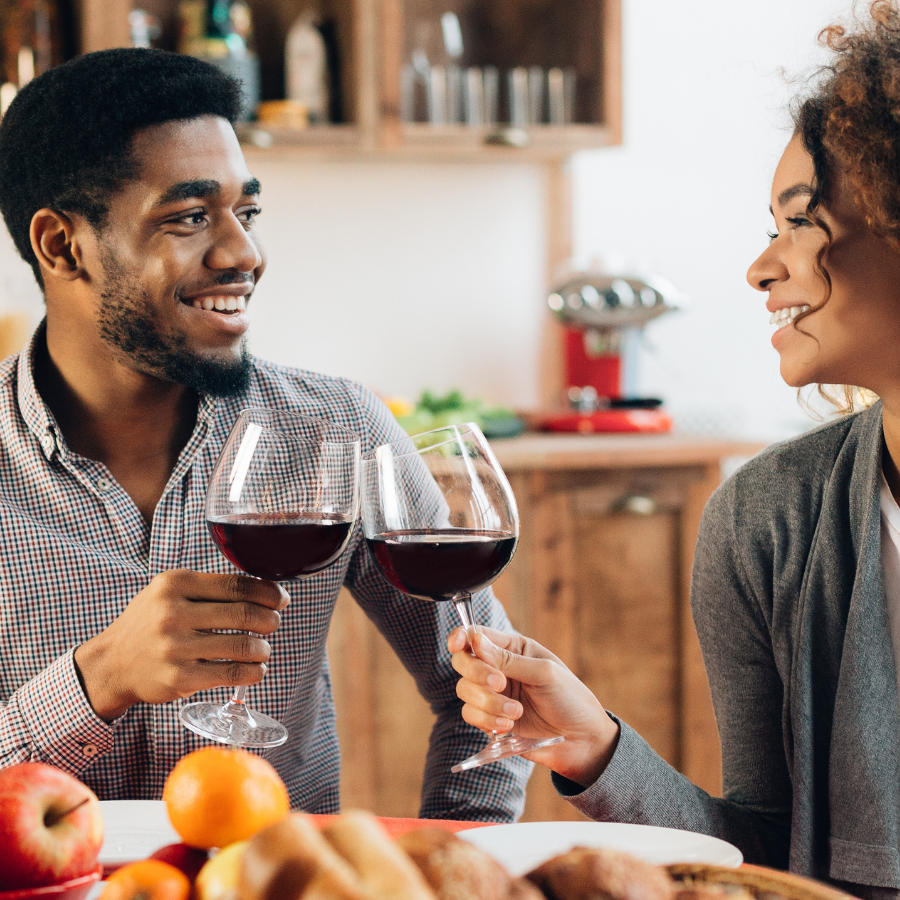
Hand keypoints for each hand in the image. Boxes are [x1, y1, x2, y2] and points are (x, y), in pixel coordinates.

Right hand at [73, 570, 289, 720]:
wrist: (111, 663)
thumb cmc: (150, 623)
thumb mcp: (170, 592)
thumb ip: (210, 587)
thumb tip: (265, 590)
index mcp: (175, 584)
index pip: (237, 585)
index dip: (268, 593)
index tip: (281, 599)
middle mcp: (174, 613)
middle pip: (244, 614)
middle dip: (269, 620)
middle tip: (274, 623)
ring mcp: (176, 647)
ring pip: (242, 645)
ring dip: (263, 648)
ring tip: (263, 649)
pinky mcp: (179, 678)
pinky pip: (231, 673)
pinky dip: (253, 672)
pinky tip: (256, 669)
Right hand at [448, 626, 619, 787]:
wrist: (582, 740)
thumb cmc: (570, 699)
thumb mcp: (545, 673)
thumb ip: (508, 659)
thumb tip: (475, 642)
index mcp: (513, 648)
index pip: (477, 635)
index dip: (461, 637)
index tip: (456, 645)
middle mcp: (499, 668)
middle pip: (463, 662)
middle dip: (477, 673)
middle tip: (500, 684)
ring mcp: (493, 694)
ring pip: (465, 690)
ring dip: (488, 703)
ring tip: (516, 713)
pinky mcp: (490, 719)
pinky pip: (470, 715)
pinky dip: (486, 720)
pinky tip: (509, 726)